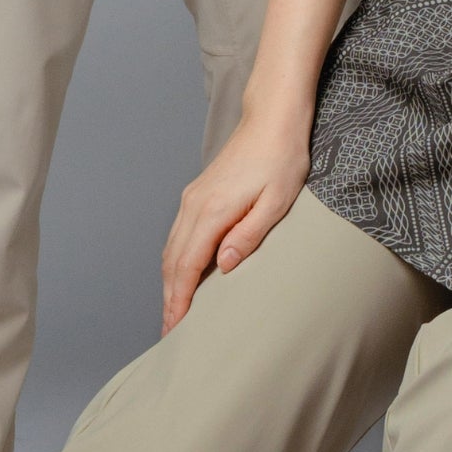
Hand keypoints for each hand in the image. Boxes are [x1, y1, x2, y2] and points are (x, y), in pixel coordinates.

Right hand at [160, 109, 311, 332]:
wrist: (272, 118)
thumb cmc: (282, 157)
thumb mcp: (276, 201)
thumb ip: (249, 234)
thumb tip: (224, 265)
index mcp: (213, 211)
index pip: (188, 266)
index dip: (180, 300)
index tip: (175, 328)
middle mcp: (195, 205)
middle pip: (173, 261)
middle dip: (169, 299)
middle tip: (169, 332)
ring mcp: (193, 198)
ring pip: (171, 248)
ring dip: (169, 282)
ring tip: (173, 311)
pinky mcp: (198, 193)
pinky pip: (178, 235)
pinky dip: (175, 261)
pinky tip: (182, 275)